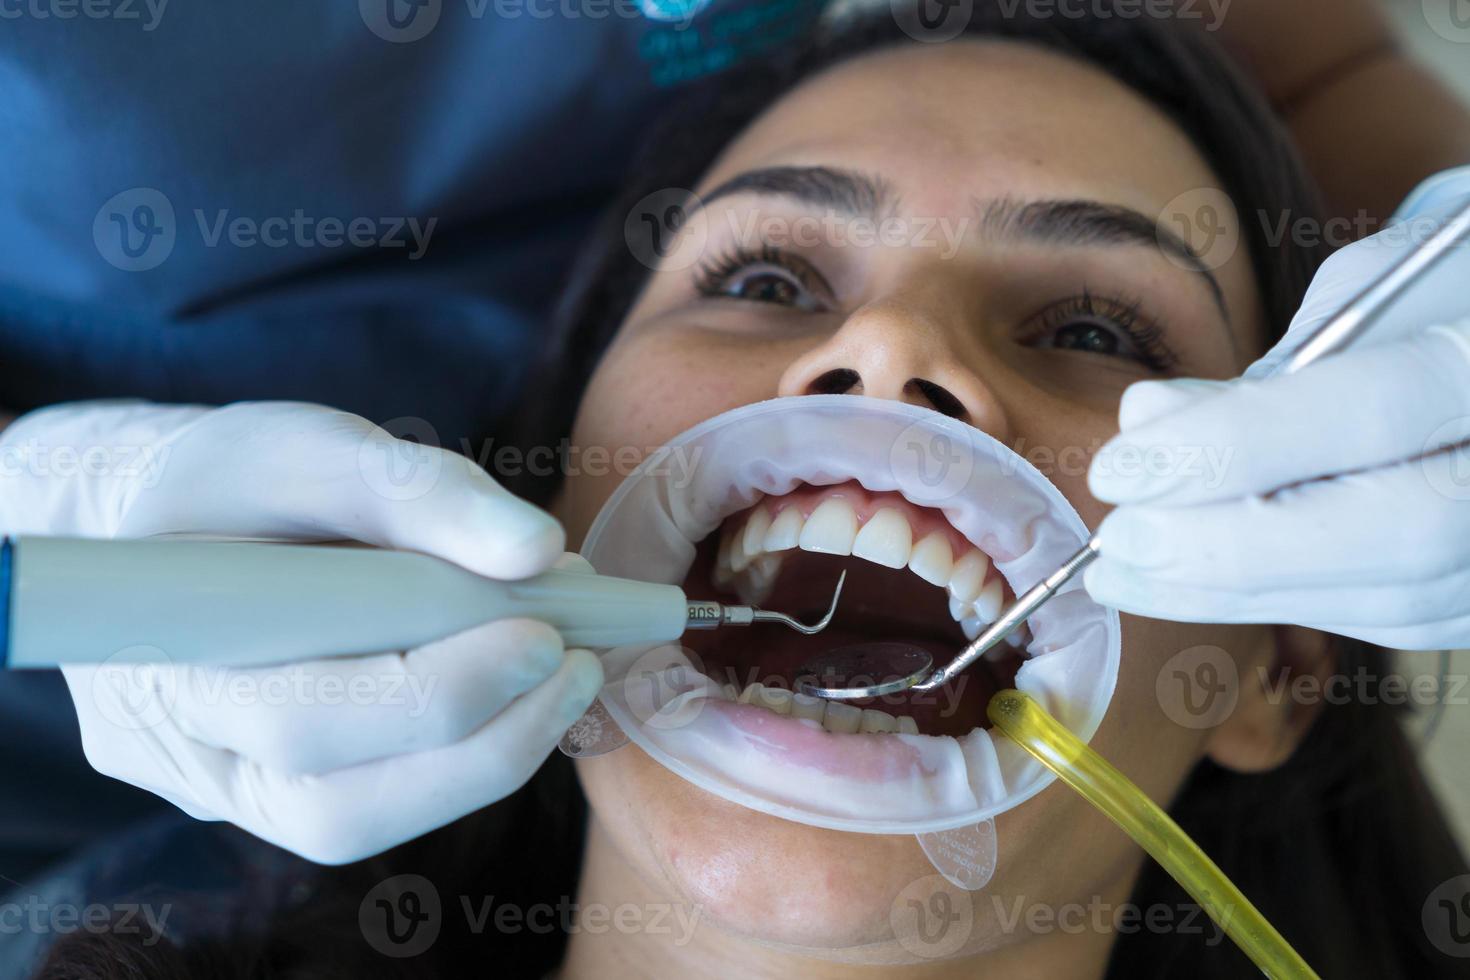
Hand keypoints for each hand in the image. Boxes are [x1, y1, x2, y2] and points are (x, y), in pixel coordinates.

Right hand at [0, 400, 603, 862]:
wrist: (172, 527)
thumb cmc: (238, 483)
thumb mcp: (313, 446)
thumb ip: (417, 490)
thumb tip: (537, 550)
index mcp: (168, 652)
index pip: (300, 712)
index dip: (432, 691)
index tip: (545, 629)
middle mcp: (187, 750)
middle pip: (332, 799)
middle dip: (480, 731)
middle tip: (582, 656)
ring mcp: (230, 787)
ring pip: (359, 820)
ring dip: (488, 755)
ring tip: (572, 671)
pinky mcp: (284, 795)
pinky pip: (379, 802)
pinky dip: (466, 750)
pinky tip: (526, 688)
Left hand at [1084, 171, 1469, 649]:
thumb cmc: (1450, 289)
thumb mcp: (1372, 286)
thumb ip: (1273, 365)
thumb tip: (1147, 423)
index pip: (1374, 414)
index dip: (1234, 449)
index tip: (1119, 470)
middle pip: (1399, 533)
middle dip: (1234, 546)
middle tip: (1117, 540)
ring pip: (1393, 597)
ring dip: (1236, 591)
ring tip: (1127, 570)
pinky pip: (1392, 615)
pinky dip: (1280, 599)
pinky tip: (1195, 584)